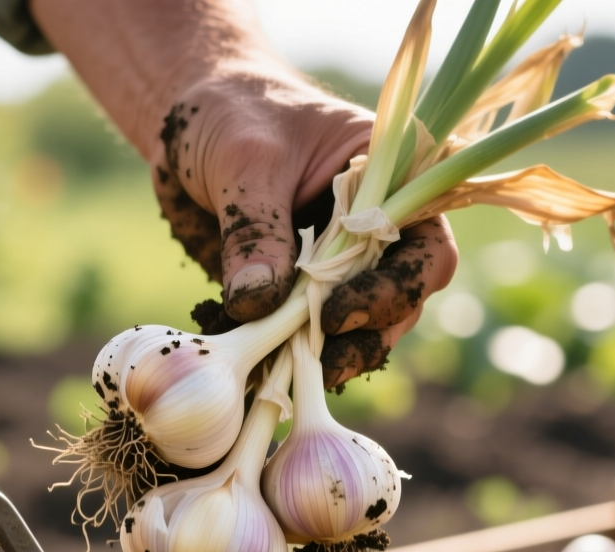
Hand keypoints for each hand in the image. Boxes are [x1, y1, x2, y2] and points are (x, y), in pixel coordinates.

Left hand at [153, 71, 456, 388]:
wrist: (188, 121)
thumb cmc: (232, 114)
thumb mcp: (245, 161)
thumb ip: (255, 229)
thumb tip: (256, 303)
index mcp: (397, 178)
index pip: (427, 249)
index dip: (395, 290)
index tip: (336, 313)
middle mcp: (382, 226)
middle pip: (403, 300)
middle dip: (366, 336)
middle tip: (319, 363)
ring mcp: (345, 262)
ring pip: (363, 328)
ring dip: (332, 356)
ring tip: (288, 374)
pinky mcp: (303, 290)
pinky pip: (308, 335)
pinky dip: (288, 356)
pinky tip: (261, 367)